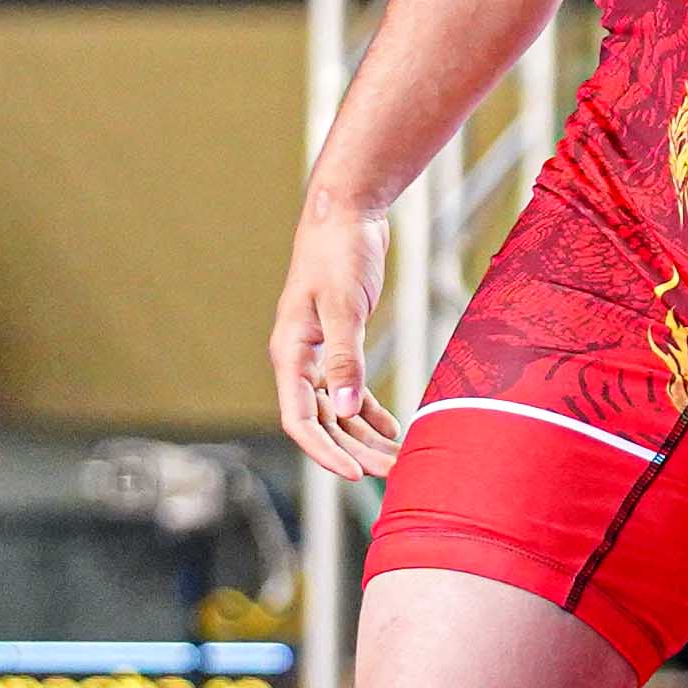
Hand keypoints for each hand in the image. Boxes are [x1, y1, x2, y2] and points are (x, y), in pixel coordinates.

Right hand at [268, 200, 396, 479]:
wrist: (346, 212)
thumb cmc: (338, 251)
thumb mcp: (342, 306)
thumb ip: (345, 359)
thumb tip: (347, 412)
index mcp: (290, 353)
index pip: (300, 420)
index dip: (325, 452)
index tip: (356, 475)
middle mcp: (299, 359)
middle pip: (323, 423)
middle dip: (355, 451)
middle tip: (392, 471)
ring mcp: (318, 354)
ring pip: (339, 412)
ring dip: (365, 437)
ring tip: (398, 459)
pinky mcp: (340, 344)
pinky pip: (351, 391)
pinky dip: (370, 412)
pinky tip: (392, 430)